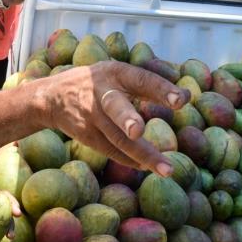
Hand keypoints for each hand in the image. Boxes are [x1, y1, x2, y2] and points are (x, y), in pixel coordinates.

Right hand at [33, 61, 188, 176]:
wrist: (52, 97)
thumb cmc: (99, 82)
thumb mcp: (118, 72)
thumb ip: (150, 81)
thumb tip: (188, 96)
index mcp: (114, 72)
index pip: (140, 79)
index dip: (160, 89)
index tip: (182, 100)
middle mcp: (101, 93)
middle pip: (115, 107)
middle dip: (127, 118)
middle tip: (139, 131)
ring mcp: (91, 117)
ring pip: (117, 139)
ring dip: (143, 155)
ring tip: (167, 169)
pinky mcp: (86, 136)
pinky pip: (112, 150)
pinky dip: (132, 160)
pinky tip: (148, 166)